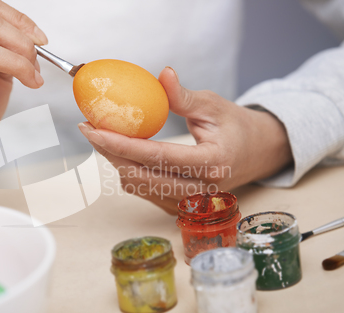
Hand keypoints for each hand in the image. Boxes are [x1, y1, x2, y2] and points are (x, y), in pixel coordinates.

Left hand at [78, 67, 292, 213]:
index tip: (94, 130)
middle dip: (109, 153)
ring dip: (115, 162)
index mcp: (213, 163)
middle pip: (141, 177)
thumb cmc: (236, 127)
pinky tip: (121, 152)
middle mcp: (200, 190)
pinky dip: (128, 171)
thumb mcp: (215, 104)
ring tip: (103, 136)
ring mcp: (190, 202)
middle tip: (89, 129)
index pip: (157, 157)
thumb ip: (185, 96)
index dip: (121, 144)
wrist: (255, 153)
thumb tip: (162, 74)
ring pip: (138, 187)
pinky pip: (143, 192)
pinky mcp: (180, 206)